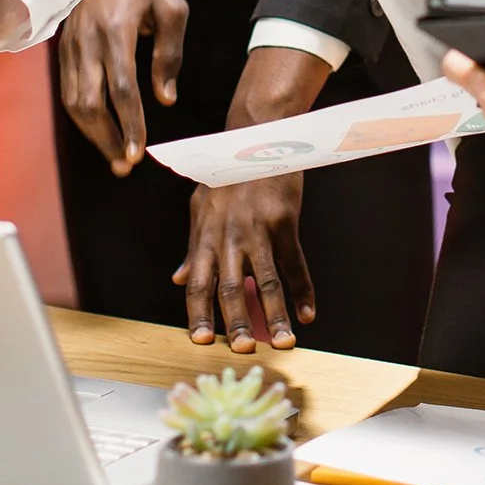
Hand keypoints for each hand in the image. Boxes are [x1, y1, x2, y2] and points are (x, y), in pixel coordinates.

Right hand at [57, 0, 188, 174]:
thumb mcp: (172, 8)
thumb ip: (170, 54)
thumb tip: (165, 99)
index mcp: (115, 31)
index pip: (121, 89)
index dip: (130, 123)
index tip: (139, 152)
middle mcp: (87, 42)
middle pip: (90, 104)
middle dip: (107, 140)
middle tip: (125, 165)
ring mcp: (71, 47)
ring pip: (74, 102)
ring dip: (93, 134)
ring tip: (115, 156)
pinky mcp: (64, 49)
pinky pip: (69, 91)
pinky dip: (83, 117)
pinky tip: (100, 130)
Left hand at [168, 43, 335, 347]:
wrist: (256, 134)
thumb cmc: (227, 173)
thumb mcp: (201, 206)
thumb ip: (191, 246)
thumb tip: (177, 279)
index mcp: (205, 234)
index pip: (197, 281)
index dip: (198, 312)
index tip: (202, 340)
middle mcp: (228, 235)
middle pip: (232, 287)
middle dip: (237, 322)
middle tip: (244, 350)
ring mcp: (257, 228)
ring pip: (267, 280)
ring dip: (275, 314)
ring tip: (282, 343)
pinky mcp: (284, 220)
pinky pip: (295, 262)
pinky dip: (303, 290)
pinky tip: (308, 314)